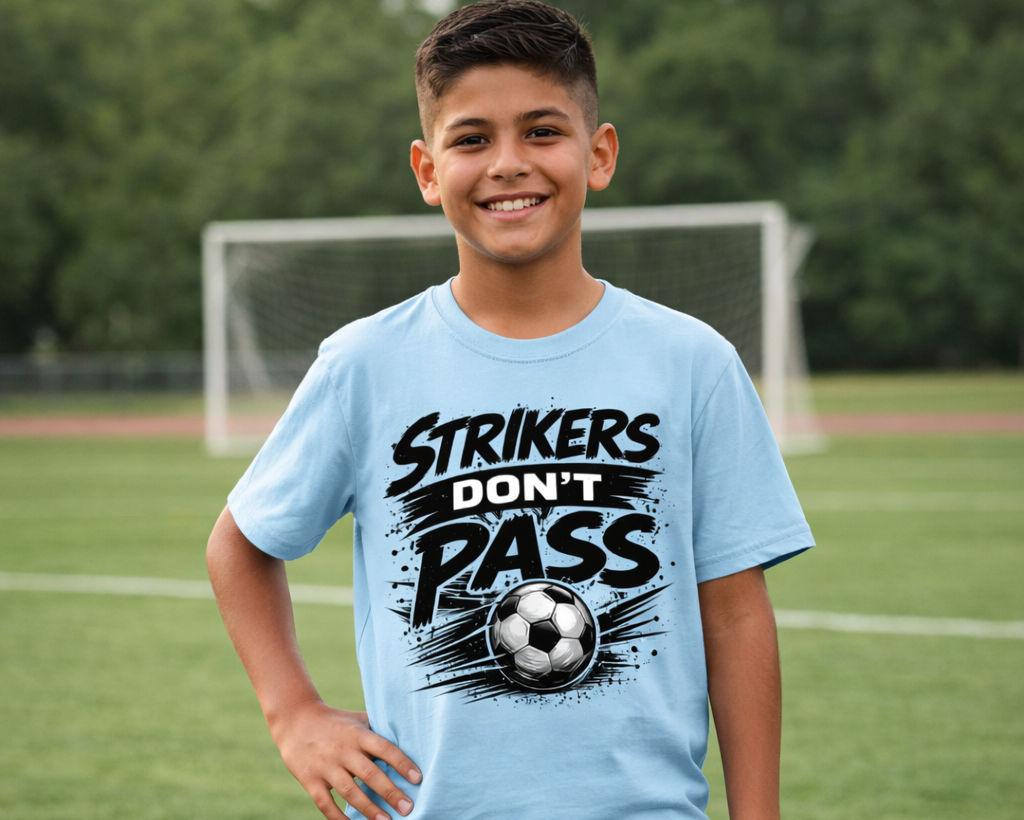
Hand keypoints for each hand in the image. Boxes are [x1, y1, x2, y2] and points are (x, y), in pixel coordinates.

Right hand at [270, 700, 421, 819]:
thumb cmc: (334, 721)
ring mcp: (325, 765)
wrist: (295, 718)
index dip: (402, 763)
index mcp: (358, 733)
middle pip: (370, 773)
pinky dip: (338, 817)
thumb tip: (406, 741)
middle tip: (408, 808)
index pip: (384, 748)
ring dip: (369, 808)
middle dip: (390, 792)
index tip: (417, 778)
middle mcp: (343, 749)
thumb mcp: (356, 719)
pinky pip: (325, 803)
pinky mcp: (309, 778)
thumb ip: (377, 731)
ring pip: (349, 791)